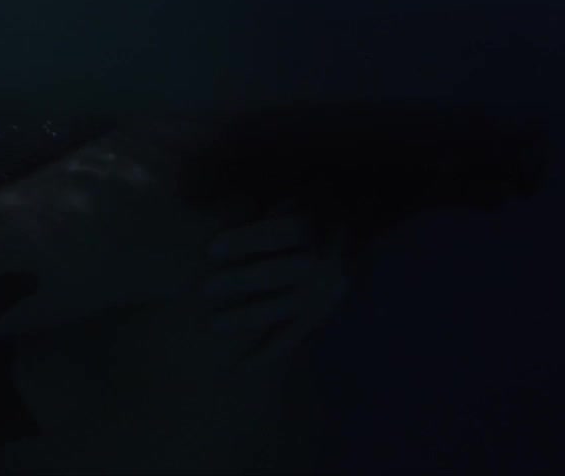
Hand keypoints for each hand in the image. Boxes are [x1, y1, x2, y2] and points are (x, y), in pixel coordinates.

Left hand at [201, 207, 347, 366]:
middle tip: (207, 288)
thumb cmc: (311, 208)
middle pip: (276, 274)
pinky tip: (241, 366)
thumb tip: (228, 213)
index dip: (243, 242)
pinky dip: (268, 353)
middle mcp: (319, 263)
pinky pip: (293, 336)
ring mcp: (321, 293)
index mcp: (311, 229)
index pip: (273, 235)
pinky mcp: (319, 314)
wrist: (358, 228)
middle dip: (241, 281)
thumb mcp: (297, 198)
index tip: (211, 249)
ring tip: (215, 325)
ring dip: (248, 317)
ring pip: (282, 309)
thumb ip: (271, 211)